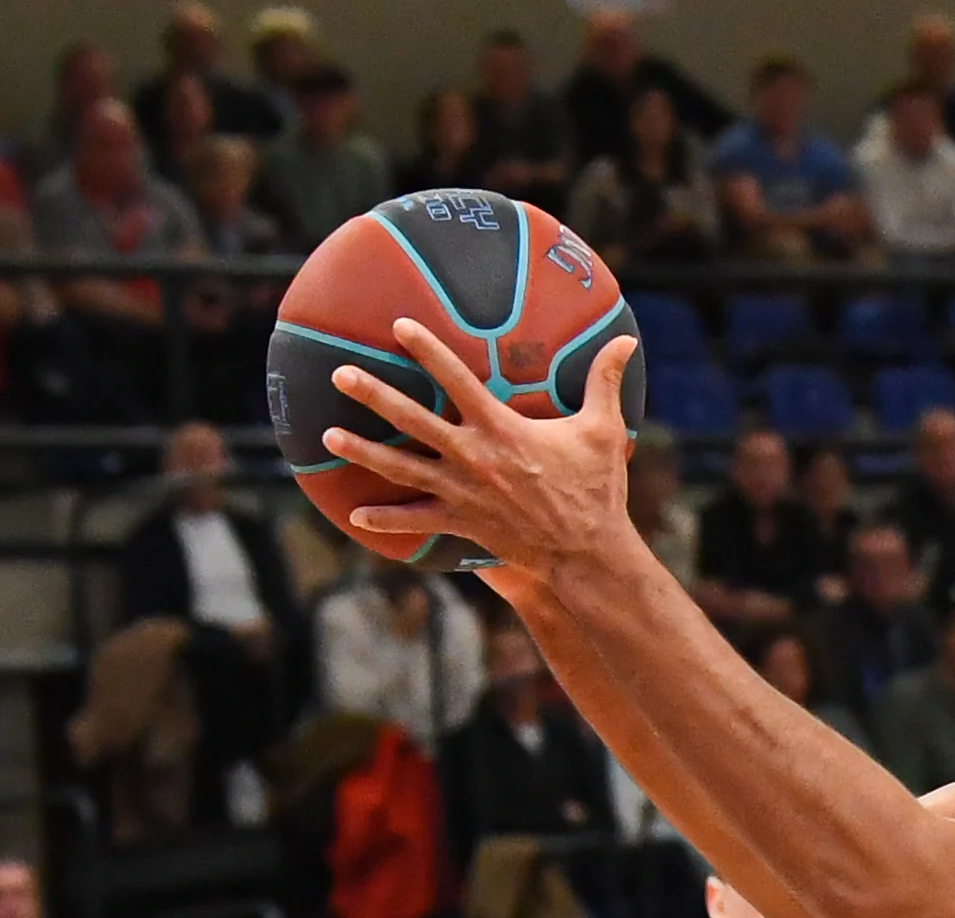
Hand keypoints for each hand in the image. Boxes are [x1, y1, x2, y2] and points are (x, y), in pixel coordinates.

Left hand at [327, 323, 643, 578]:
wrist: (586, 554)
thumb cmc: (597, 490)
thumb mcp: (605, 431)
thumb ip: (606, 382)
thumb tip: (628, 342)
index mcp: (501, 428)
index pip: (456, 379)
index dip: (427, 349)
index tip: (399, 325)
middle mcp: (473, 456)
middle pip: (412, 419)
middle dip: (373, 394)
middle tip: (339, 374)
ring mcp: (462, 492)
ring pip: (401, 468)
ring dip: (362, 452)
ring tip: (326, 437)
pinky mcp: (462, 524)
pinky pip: (415, 520)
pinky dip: (385, 518)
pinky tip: (354, 513)